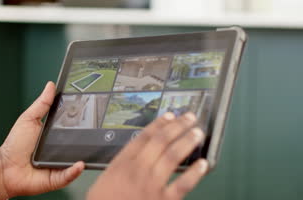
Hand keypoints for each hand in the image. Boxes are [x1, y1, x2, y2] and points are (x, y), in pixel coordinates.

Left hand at [0, 82, 83, 198]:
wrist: (4, 168)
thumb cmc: (14, 145)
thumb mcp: (29, 119)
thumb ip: (41, 104)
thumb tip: (50, 85)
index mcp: (55, 134)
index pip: (73, 126)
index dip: (83, 119)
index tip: (92, 111)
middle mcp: (61, 149)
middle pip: (79, 143)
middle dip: (88, 137)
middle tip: (96, 130)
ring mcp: (61, 164)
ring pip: (77, 159)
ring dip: (84, 154)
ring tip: (91, 147)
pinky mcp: (57, 178)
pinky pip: (69, 174)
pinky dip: (75, 170)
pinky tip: (80, 164)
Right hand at [87, 112, 207, 199]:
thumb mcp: (99, 184)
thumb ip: (108, 168)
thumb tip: (109, 158)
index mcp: (121, 164)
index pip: (143, 137)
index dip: (158, 124)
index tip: (169, 115)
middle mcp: (137, 170)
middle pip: (160, 142)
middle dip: (177, 127)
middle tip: (189, 117)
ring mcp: (151, 185)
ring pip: (172, 156)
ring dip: (186, 142)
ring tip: (197, 133)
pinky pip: (183, 185)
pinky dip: (194, 174)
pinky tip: (203, 164)